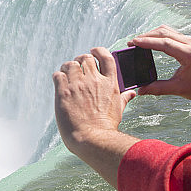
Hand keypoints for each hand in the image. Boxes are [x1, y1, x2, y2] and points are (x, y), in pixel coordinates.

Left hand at [52, 47, 137, 186]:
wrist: (92, 139)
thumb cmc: (106, 128)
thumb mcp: (119, 110)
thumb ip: (124, 98)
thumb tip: (132, 93)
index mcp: (110, 83)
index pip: (106, 57)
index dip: (98, 51)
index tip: (93, 51)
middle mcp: (94, 80)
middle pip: (85, 58)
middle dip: (80, 60)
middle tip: (77, 67)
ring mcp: (78, 85)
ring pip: (70, 64)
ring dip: (67, 68)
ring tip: (66, 74)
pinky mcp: (64, 92)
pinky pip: (58, 75)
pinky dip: (58, 77)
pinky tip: (59, 83)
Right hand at [127, 25, 190, 109]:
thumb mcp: (178, 89)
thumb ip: (158, 88)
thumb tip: (141, 90)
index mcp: (189, 54)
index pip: (165, 43)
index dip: (147, 42)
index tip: (133, 42)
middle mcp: (190, 44)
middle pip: (164, 32)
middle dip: (146, 36)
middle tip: (132, 42)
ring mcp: (190, 41)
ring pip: (167, 30)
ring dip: (151, 34)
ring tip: (138, 41)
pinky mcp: (189, 41)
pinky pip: (171, 33)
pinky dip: (158, 35)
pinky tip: (150, 41)